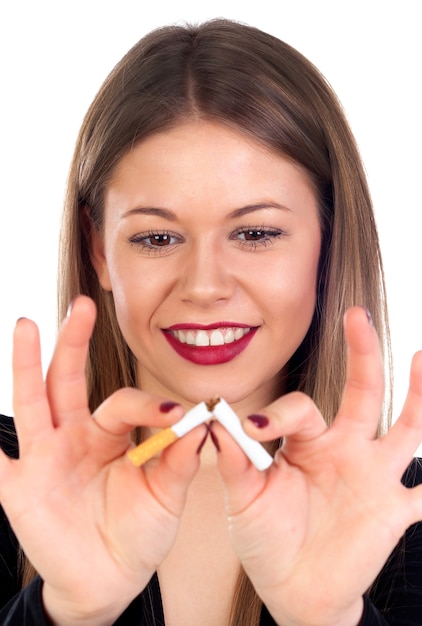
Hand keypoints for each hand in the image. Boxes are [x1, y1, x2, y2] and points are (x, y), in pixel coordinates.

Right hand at [0, 296, 205, 625]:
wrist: (112, 578)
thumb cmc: (139, 531)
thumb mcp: (166, 496)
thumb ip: (178, 461)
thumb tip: (200, 423)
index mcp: (109, 434)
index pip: (124, 404)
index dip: (148, 406)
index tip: (176, 415)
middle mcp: (74, 437)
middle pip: (70, 380)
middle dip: (75, 343)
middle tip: (84, 306)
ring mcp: (44, 458)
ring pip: (34, 402)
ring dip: (29, 365)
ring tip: (28, 325)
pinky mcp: (21, 488)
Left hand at [214, 307, 421, 625]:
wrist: (293, 589)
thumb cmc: (267, 538)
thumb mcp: (245, 499)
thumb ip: (236, 463)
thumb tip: (216, 423)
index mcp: (308, 443)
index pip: (300, 410)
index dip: (276, 416)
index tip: (252, 430)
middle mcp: (345, 450)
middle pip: (361, 394)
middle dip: (361, 355)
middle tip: (356, 316)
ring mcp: (373, 478)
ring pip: (403, 430)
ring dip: (416, 397)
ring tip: (419, 358)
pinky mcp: (393, 512)